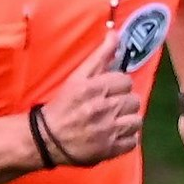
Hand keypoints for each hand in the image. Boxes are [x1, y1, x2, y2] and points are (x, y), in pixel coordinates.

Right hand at [39, 33, 143, 165]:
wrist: (46, 138)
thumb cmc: (63, 105)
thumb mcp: (78, 77)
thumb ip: (100, 56)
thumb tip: (115, 33)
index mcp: (94, 88)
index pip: (125, 81)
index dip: (117, 86)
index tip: (107, 92)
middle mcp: (102, 108)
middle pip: (133, 100)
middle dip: (123, 103)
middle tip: (110, 107)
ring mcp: (108, 131)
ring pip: (136, 121)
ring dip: (127, 121)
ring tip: (114, 122)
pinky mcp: (110, 149)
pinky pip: (133, 141)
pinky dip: (126, 139)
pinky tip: (114, 135)